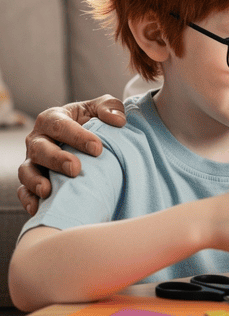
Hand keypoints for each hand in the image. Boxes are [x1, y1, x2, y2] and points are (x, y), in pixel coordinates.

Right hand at [17, 96, 125, 214]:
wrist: (86, 139)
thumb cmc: (92, 121)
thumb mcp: (101, 108)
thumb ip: (110, 107)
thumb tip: (118, 120)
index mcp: (53, 118)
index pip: (60, 125)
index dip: (77, 136)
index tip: (97, 148)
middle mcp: (38, 139)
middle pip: (40, 148)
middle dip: (56, 159)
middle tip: (75, 169)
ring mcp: (33, 161)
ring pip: (27, 170)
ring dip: (35, 181)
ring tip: (47, 191)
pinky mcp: (32, 180)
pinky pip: (24, 191)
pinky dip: (28, 199)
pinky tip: (38, 208)